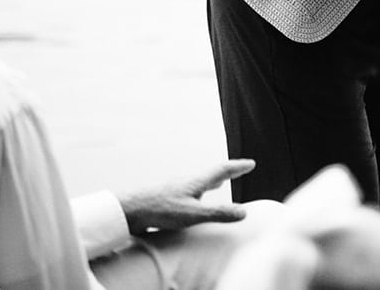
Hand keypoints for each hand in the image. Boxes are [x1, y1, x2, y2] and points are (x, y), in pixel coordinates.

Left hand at [118, 158, 253, 234]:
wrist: (129, 210)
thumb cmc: (160, 210)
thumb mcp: (193, 214)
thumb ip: (218, 213)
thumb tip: (244, 212)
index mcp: (197, 182)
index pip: (222, 171)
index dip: (238, 168)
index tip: (251, 164)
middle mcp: (187, 182)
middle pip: (211, 175)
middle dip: (226, 173)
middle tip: (237, 170)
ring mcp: (175, 190)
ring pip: (198, 184)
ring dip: (211, 183)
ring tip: (217, 184)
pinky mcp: (165, 199)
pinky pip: (187, 193)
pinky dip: (197, 194)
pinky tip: (191, 203)